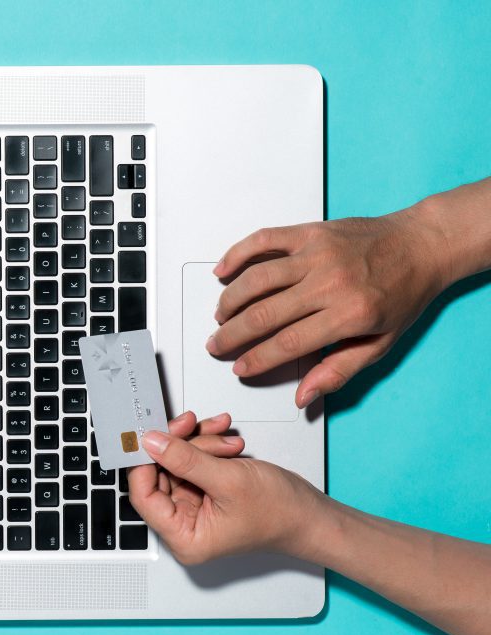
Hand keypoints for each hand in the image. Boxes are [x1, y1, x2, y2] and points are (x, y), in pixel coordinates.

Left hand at [128, 412, 327, 564]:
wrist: (311, 514)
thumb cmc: (280, 512)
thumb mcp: (228, 480)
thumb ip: (185, 459)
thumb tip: (151, 443)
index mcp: (184, 537)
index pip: (143, 496)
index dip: (144, 463)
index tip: (150, 435)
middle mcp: (184, 525)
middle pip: (160, 474)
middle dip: (179, 445)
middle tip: (190, 423)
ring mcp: (194, 507)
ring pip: (177, 462)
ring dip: (198, 443)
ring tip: (225, 439)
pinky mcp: (205, 492)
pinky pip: (193, 461)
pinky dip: (207, 445)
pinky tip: (224, 438)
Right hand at [209, 209, 447, 407]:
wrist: (422, 244)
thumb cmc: (403, 293)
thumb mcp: (380, 343)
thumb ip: (339, 370)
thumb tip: (304, 396)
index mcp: (351, 313)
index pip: (289, 343)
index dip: (258, 359)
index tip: (240, 367)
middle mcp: (331, 281)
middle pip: (265, 313)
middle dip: (233, 335)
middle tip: (217, 345)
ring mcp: (318, 253)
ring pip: (257, 278)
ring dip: (230, 300)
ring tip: (220, 316)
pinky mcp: (310, 232)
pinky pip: (263, 240)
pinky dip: (237, 254)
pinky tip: (222, 272)